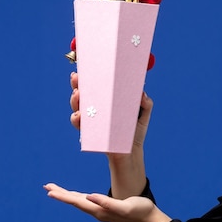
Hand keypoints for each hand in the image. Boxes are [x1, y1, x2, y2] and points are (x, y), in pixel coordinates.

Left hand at [44, 183, 171, 221]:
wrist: (149, 219)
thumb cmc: (140, 210)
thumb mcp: (125, 206)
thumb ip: (107, 202)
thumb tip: (89, 197)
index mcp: (100, 210)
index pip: (77, 201)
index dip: (63, 196)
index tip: (49, 191)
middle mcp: (97, 212)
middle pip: (75, 201)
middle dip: (61, 194)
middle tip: (46, 186)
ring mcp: (101, 211)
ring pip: (80, 202)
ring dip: (67, 195)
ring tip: (55, 190)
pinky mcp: (106, 208)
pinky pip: (87, 202)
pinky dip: (78, 197)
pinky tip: (77, 195)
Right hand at [68, 71, 151, 198]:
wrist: (131, 153)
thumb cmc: (135, 131)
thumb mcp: (143, 114)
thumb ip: (146, 103)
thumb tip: (142, 94)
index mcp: (108, 101)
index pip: (97, 85)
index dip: (89, 76)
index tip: (84, 68)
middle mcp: (97, 108)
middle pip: (84, 93)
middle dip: (77, 84)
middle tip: (77, 78)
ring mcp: (92, 120)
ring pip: (78, 107)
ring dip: (75, 100)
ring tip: (78, 95)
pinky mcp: (89, 133)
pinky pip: (79, 125)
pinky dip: (77, 119)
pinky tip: (79, 116)